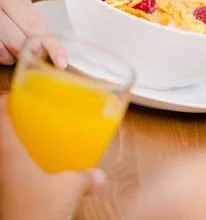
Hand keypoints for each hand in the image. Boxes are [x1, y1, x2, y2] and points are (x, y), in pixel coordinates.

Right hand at [0, 0, 66, 66]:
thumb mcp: (12, 1)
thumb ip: (29, 17)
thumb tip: (49, 43)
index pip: (37, 24)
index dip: (52, 46)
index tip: (62, 62)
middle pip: (23, 39)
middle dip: (33, 53)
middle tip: (35, 56)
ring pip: (7, 49)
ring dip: (13, 56)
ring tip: (12, 47)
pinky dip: (2, 56)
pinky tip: (2, 48)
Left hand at [0, 95, 106, 219]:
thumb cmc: (36, 214)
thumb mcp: (68, 189)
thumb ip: (85, 176)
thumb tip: (99, 175)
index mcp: (9, 153)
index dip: (5, 100)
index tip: (15, 93)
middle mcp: (0, 164)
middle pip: (0, 133)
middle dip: (10, 122)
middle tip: (26, 115)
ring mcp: (0, 180)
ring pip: (2, 153)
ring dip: (11, 145)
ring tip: (30, 141)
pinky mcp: (4, 195)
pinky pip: (6, 172)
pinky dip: (14, 166)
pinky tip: (32, 172)